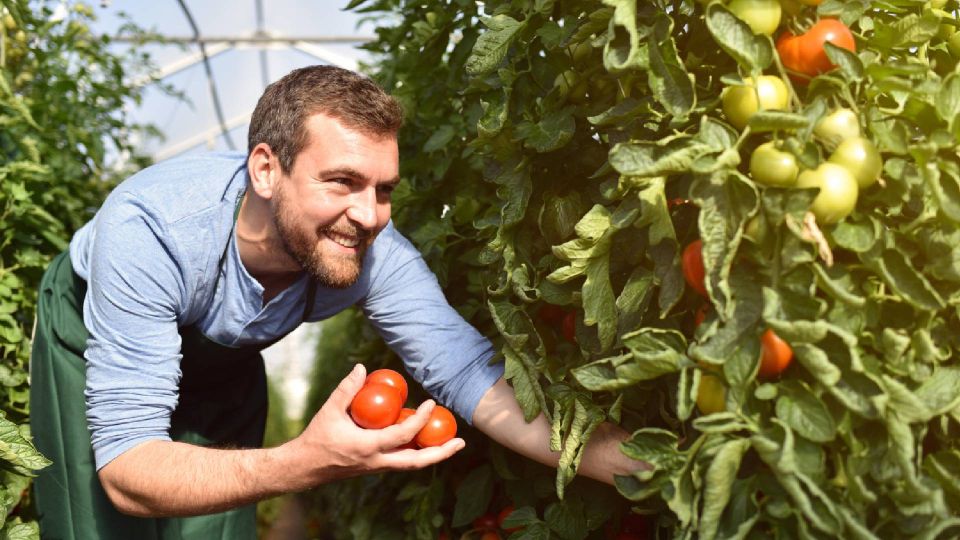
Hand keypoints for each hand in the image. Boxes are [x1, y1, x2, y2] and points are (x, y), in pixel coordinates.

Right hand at [281, 364, 464, 488]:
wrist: (306, 467)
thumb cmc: (318, 437)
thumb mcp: (330, 410)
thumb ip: (347, 389)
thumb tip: (363, 368)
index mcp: (368, 447)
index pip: (402, 435)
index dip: (420, 420)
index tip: (431, 404)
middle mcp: (378, 462)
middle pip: (417, 462)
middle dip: (441, 453)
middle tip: (461, 441)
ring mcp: (378, 467)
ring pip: (412, 465)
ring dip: (434, 455)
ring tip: (452, 443)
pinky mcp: (377, 467)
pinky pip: (403, 461)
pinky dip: (418, 452)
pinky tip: (427, 440)